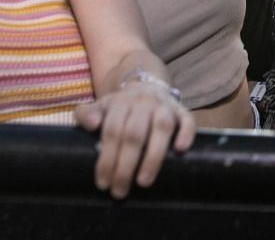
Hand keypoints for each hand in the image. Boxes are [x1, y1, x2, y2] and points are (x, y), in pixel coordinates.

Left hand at [77, 79, 195, 198]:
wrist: (145, 84)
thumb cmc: (120, 107)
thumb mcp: (100, 107)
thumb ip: (86, 114)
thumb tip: (91, 125)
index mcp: (121, 102)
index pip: (112, 131)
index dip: (106, 158)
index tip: (103, 183)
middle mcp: (144, 102)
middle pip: (134, 134)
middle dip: (125, 165)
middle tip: (119, 190)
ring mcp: (165, 106)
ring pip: (162, 128)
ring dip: (153, 157)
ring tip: (143, 182)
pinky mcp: (183, 111)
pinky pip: (188, 120)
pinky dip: (186, 134)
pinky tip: (180, 150)